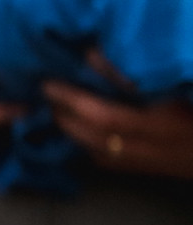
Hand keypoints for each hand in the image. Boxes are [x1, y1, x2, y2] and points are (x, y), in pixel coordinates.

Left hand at [43, 81, 192, 180]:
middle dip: (64, 112)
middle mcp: (154, 146)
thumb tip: (95, 54)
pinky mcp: (151, 170)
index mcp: (165, 121)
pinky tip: (78, 127)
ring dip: (70, 128)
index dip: (73, 99)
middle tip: (47, 88)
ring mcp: (152, 162)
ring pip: (97, 149)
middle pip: (94, 135)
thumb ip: (134, 73)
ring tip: (56, 104)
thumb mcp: (177, 85)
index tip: (51, 80)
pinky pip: (107, 160)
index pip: (105, 116)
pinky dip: (86, 143)